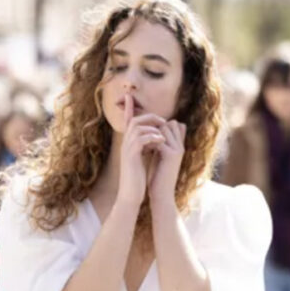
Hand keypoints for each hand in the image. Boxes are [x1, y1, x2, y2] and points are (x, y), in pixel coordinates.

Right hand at [116, 93, 165, 207]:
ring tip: (163, 132)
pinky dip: (152, 137)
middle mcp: (126, 144)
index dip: (129, 108)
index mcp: (129, 144)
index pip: (129, 122)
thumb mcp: (143, 159)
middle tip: (163, 121)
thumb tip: (157, 136)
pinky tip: (161, 141)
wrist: (131, 195)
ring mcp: (127, 150)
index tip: (129, 95)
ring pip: (137, 128)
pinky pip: (140, 139)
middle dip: (149, 117)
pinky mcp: (131, 156)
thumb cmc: (138, 179)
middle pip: (134, 121)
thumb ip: (147, 146)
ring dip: (152, 127)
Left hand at [148, 120, 186, 207]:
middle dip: (155, 128)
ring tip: (144, 146)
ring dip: (152, 134)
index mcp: (179, 146)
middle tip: (145, 140)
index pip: (174, 124)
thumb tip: (153, 134)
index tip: (149, 136)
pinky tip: (144, 151)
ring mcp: (177, 150)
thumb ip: (160, 145)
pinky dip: (149, 143)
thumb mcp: (159, 157)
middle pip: (170, 123)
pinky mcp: (171, 155)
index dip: (160, 126)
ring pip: (164, 128)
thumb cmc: (158, 177)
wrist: (162, 194)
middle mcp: (181, 146)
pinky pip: (159, 139)